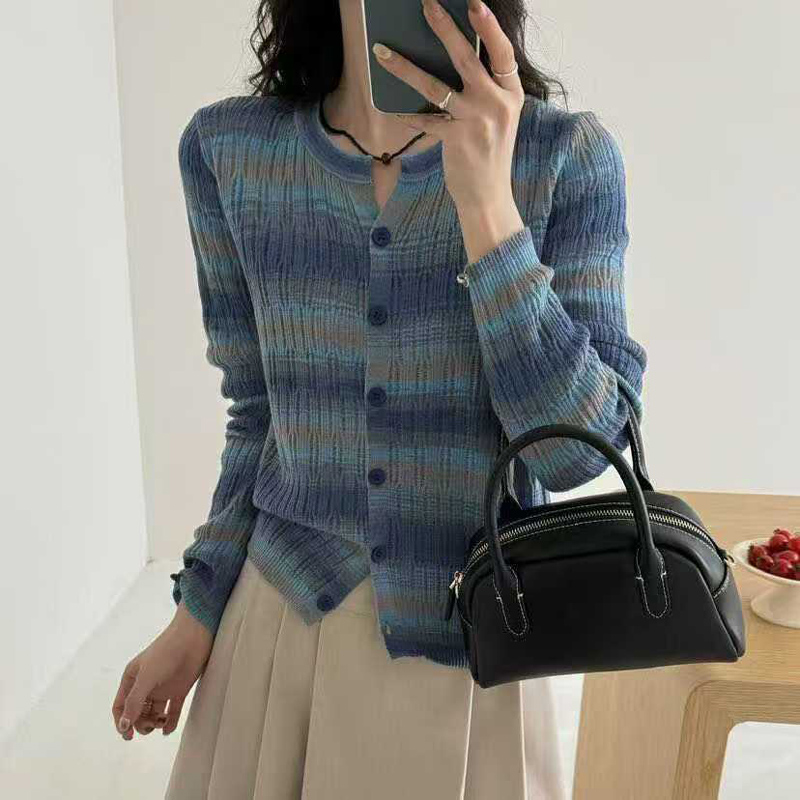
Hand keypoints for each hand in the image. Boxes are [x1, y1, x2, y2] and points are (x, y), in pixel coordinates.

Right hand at [111, 602, 212, 739]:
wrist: (193, 637)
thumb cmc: (166, 652)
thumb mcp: (146, 677)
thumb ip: (134, 701)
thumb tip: (123, 726)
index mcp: (132, 679)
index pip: (121, 706)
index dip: (121, 722)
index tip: (128, 736)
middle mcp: (146, 685)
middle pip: (137, 713)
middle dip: (141, 723)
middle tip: (152, 724)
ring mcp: (163, 688)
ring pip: (153, 713)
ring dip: (155, 723)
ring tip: (162, 722)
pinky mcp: (179, 689)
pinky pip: (172, 711)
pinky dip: (170, 722)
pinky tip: (169, 729)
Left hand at [372, 0, 525, 253]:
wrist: (488, 197)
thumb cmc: (489, 155)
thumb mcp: (498, 119)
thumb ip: (485, 92)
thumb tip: (451, 62)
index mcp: (511, 95)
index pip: (503, 53)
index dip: (489, 27)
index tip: (474, 4)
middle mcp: (497, 104)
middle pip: (467, 59)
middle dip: (444, 28)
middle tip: (426, 5)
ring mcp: (477, 122)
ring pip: (436, 85)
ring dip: (405, 67)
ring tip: (383, 51)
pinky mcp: (456, 140)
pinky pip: (424, 119)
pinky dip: (406, 113)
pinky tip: (392, 107)